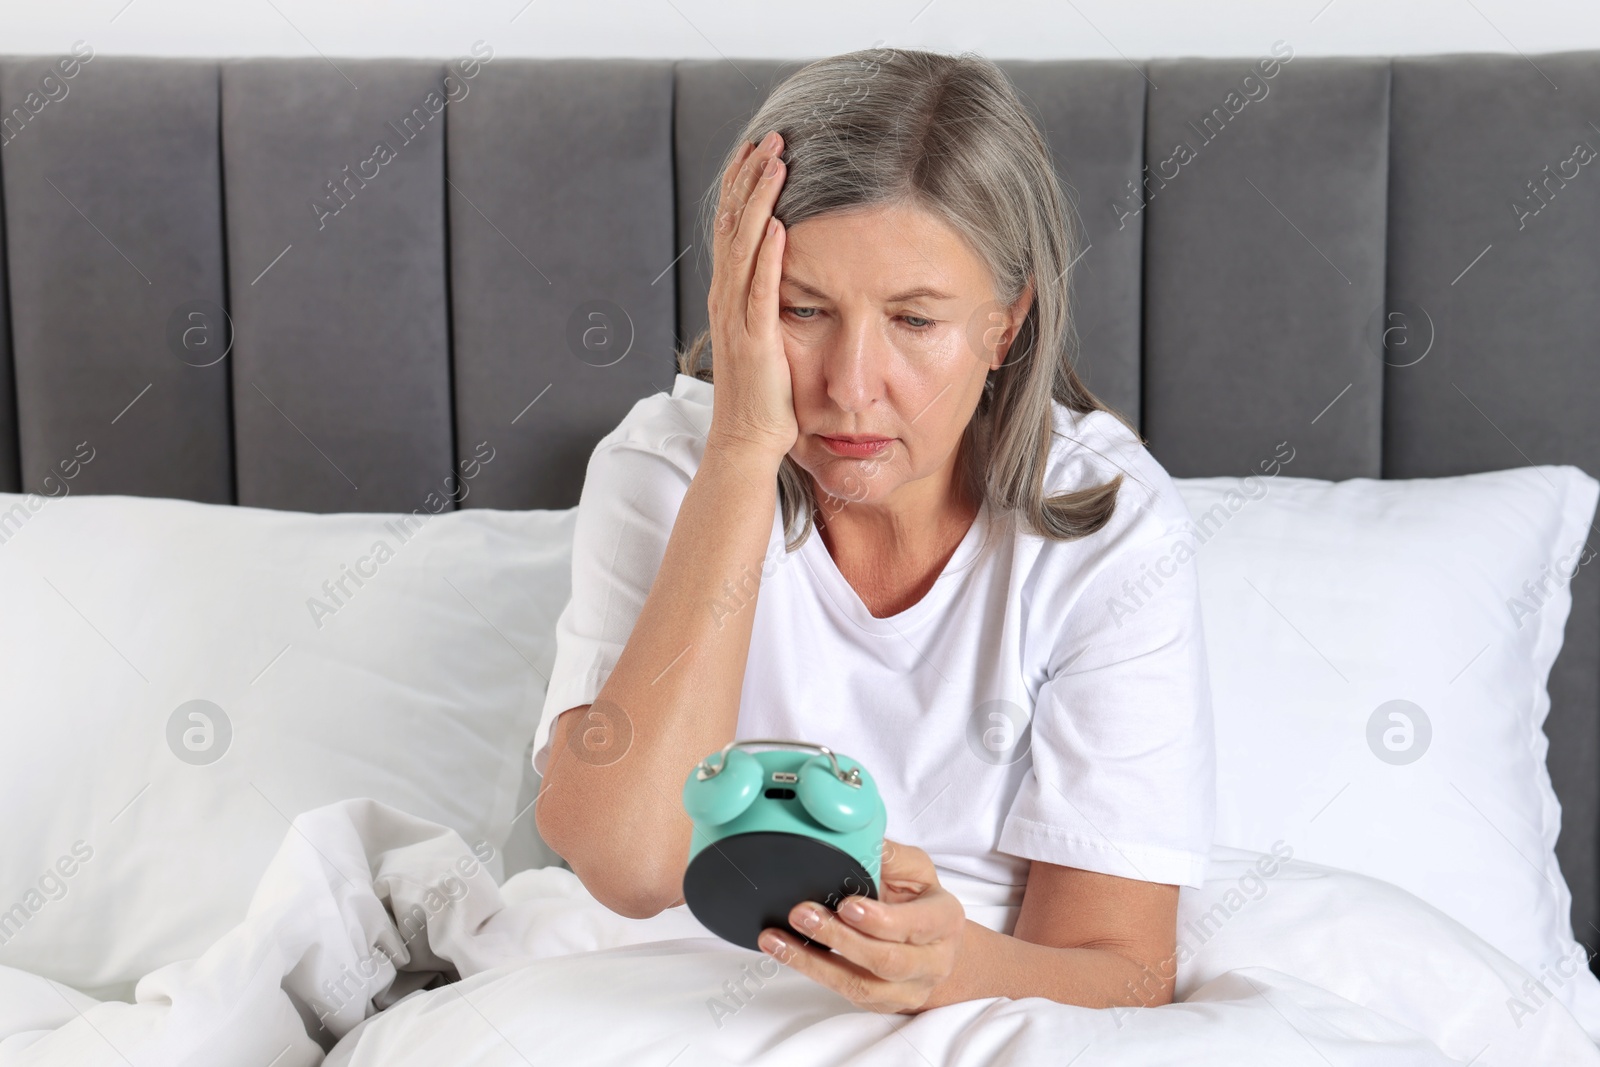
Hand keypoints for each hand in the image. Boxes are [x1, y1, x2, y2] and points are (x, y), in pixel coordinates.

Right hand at [704, 130, 797, 464]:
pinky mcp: (754, 341)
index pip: (733, 227)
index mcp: (730, 295)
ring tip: (777, 162)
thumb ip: (772, 302)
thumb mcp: (767, 335)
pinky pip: (760, 291)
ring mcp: (737, 319)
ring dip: (759, 201)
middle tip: (771, 137)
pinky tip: (779, 224)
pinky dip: (768, 256)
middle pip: (732, 224)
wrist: (746, 442)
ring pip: (744, 247)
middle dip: (750, 177)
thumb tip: (790, 271)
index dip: (742, 185)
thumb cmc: (764, 395)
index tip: (760, 148)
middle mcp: (727, 299)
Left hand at [758, 838, 966, 1014]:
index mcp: (944, 920)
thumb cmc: (921, 902)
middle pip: (886, 960)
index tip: (846, 904)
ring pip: (860, 984)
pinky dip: (811, 971)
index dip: (880, 920)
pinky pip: (844, 992)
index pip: (915, 926)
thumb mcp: (916, 870)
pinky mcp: (880, 1003)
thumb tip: (860, 837)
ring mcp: (907, 989)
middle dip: (840, 938)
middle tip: (803, 914)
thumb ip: (891, 856)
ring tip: (778, 939)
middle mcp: (932, 961)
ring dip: (814, 962)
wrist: (934, 946)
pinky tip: (785, 951)